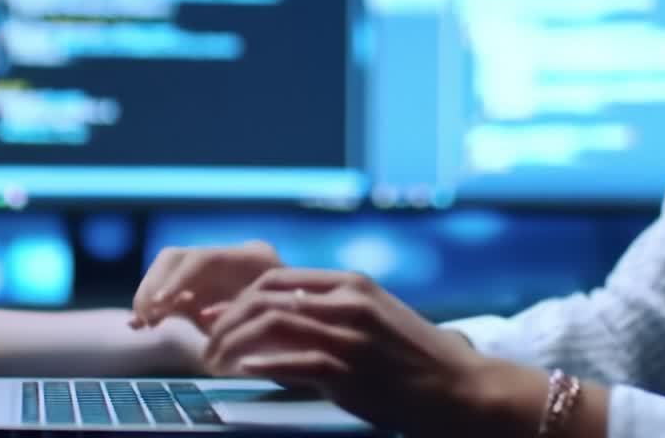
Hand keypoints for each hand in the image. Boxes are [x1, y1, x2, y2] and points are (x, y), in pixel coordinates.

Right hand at [130, 241, 281, 329]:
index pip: (203, 258)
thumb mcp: (275, 318)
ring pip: (166, 274)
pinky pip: (168, 297)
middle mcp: (227, 261)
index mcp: (252, 259)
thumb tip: (208, 315)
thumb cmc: (293, 325)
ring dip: (150, 296)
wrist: (302, 329)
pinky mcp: (198, 295)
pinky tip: (139, 326)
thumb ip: (244, 315)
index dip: (179, 279)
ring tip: (143, 323)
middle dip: (155, 284)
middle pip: (176, 258)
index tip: (163, 302)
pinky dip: (153, 310)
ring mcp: (212, 276)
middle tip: (146, 314)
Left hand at [201, 268, 541, 436]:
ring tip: (215, 361)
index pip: (277, 278)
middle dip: (226, 318)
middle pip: (267, 296)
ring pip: (273, 324)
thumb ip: (331, 313)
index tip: (214, 316)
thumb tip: (279, 321)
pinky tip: (243, 371)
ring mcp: (350, 336)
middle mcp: (348, 303)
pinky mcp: (352, 371)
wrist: (458, 386)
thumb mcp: (375, 318)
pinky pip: (296, 361)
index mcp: (351, 285)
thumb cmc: (415, 356)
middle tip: (205, 341)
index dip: (237, 296)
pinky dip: (263, 364)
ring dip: (234, 342)